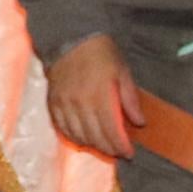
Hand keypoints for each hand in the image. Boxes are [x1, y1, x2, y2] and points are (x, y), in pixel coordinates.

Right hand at [44, 34, 140, 161]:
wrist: (71, 37)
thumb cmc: (102, 53)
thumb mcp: (122, 71)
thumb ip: (130, 99)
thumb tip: (139, 123)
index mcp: (100, 96)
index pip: (111, 131)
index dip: (121, 146)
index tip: (129, 153)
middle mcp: (80, 104)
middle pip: (95, 138)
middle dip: (108, 149)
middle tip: (118, 151)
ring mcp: (64, 104)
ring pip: (78, 136)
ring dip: (92, 145)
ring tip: (102, 145)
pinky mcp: (53, 102)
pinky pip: (62, 128)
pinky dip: (73, 136)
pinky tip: (83, 137)